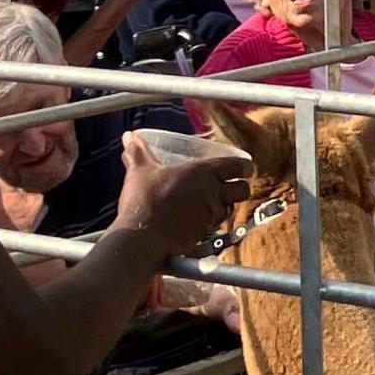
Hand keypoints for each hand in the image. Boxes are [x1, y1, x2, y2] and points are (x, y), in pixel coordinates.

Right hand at [117, 132, 252, 253]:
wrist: (141, 238)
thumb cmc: (143, 201)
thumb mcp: (139, 171)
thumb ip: (137, 152)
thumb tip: (129, 136)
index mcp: (202, 173)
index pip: (237, 166)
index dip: (244, 166)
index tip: (244, 167)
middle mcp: (212, 193)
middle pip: (243, 190)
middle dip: (240, 187)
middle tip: (232, 185)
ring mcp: (210, 215)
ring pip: (230, 209)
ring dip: (224, 205)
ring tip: (212, 201)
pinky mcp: (204, 233)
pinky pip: (216, 226)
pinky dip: (211, 221)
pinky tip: (198, 219)